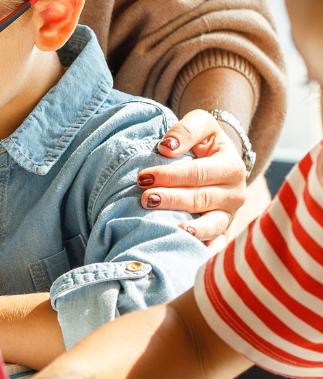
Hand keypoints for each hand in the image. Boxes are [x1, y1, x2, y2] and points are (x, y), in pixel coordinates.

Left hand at [138, 110, 245, 244]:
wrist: (219, 160)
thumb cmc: (205, 141)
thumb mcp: (201, 124)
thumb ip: (186, 129)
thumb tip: (167, 147)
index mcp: (231, 167)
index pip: (197, 173)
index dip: (170, 175)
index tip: (143, 177)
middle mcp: (235, 194)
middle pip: (201, 199)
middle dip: (172, 200)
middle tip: (146, 199)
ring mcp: (230, 215)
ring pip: (212, 224)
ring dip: (193, 229)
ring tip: (174, 230)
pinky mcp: (224, 231)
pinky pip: (219, 244)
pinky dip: (208, 251)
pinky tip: (194, 255)